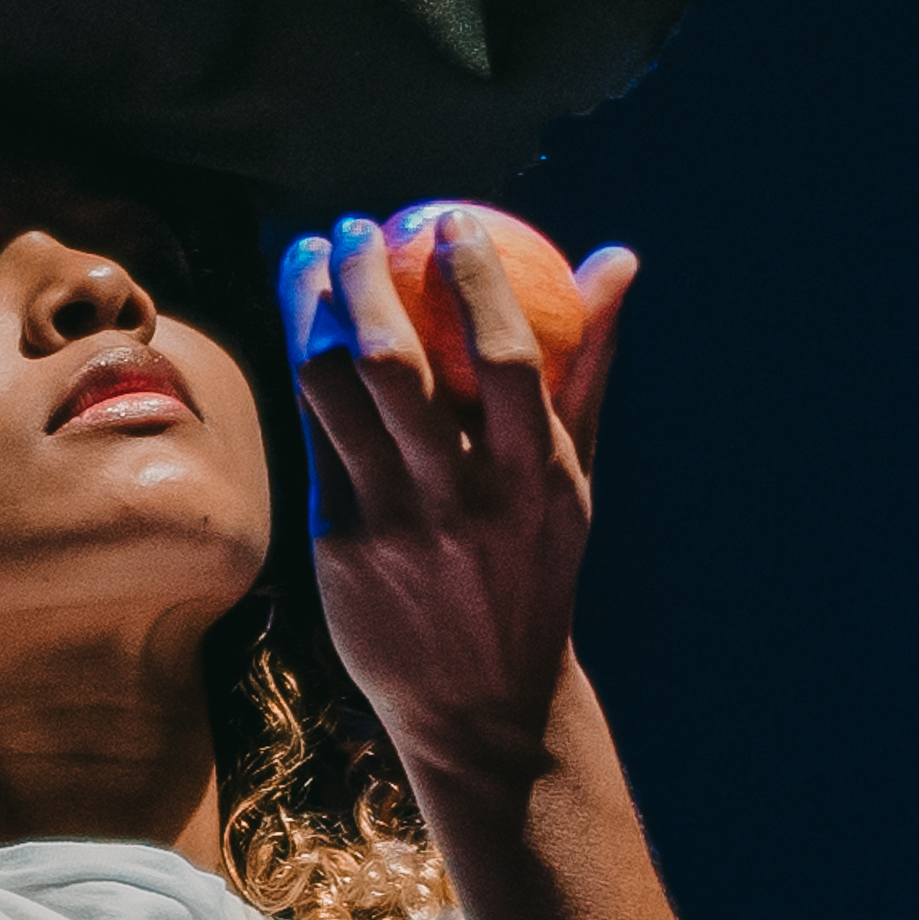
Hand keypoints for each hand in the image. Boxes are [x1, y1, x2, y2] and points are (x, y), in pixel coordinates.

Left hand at [280, 211, 637, 795]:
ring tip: (306, 259)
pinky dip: (304, 372)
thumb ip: (588, 365)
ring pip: (333, 392)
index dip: (475, 278)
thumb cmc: (533, 564)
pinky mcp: (338, 545)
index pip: (507, 355)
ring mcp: (394, 523)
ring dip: (309, 312)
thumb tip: (617, 258)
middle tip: (354, 226)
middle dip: (365, 279)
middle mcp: (462, 498)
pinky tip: (300, 330)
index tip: (450, 218)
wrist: (482, 701)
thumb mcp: (574, 477)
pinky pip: (314, 437)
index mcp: (535, 476)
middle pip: (397, 364)